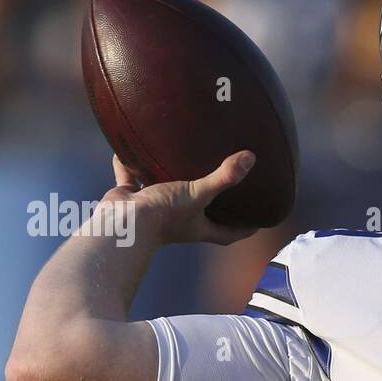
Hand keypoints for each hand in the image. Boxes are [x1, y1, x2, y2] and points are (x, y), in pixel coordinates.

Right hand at [99, 151, 258, 245]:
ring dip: (170, 178)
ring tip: (181, 159)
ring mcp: (154, 210)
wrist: (122, 221)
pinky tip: (132, 146)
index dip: (244, 229)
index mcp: (197, 226)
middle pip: (200, 213)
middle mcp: (178, 220)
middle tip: (226, 183)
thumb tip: (250, 158)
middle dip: (212, 202)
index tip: (259, 220)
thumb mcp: (198, 193)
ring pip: (165, 191)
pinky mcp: (132, 198)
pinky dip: (130, 165)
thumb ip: (223, 177)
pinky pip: (131, 177)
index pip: (228, 234)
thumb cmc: (164, 214)